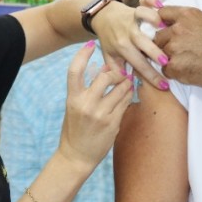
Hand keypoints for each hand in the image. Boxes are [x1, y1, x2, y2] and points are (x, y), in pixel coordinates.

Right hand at [57, 42, 132, 170]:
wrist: (76, 156)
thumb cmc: (74, 130)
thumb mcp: (74, 107)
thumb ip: (85, 90)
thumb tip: (101, 69)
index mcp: (72, 98)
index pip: (74, 70)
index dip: (82, 55)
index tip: (90, 44)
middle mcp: (86, 104)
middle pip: (105, 76)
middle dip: (116, 71)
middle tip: (120, 72)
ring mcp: (100, 114)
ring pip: (120, 88)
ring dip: (126, 83)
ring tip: (127, 83)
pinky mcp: (113, 123)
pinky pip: (126, 102)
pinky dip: (129, 95)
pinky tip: (128, 94)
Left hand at [90, 0, 170, 91]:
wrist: (102, 17)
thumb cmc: (109, 39)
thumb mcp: (110, 57)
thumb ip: (117, 71)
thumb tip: (128, 85)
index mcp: (122, 47)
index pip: (139, 65)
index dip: (152, 77)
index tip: (164, 86)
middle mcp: (128, 33)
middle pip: (143, 44)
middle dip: (156, 54)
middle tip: (168, 62)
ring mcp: (132, 19)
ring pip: (143, 19)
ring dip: (155, 23)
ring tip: (168, 30)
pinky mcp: (136, 7)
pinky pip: (144, 1)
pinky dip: (151, 0)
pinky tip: (160, 4)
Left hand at [149, 3, 201, 88]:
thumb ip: (190, 21)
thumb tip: (177, 24)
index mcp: (187, 15)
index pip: (161, 14)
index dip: (162, 23)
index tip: (167, 30)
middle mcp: (177, 29)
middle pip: (158, 36)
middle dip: (165, 44)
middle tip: (180, 51)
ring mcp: (174, 48)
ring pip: (160, 54)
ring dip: (169, 59)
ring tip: (187, 62)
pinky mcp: (174, 66)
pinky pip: (165, 70)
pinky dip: (174, 73)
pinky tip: (188, 71)